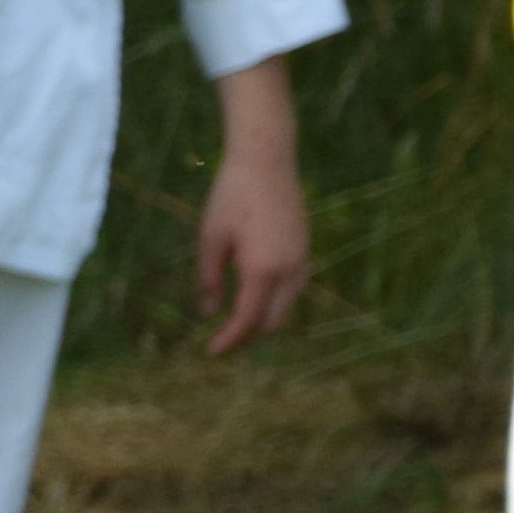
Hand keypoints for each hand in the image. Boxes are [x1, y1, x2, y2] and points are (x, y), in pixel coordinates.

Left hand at [194, 57, 307, 354]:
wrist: (266, 160)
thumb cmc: (232, 196)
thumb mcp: (211, 239)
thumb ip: (208, 278)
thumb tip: (207, 312)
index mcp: (263, 270)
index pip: (247, 320)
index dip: (229, 341)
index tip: (212, 352)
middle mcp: (289, 271)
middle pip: (271, 320)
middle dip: (247, 335)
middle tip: (222, 340)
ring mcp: (302, 260)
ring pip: (286, 306)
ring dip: (263, 319)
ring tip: (237, 322)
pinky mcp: (306, 249)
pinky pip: (294, 288)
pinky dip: (275, 300)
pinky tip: (255, 295)